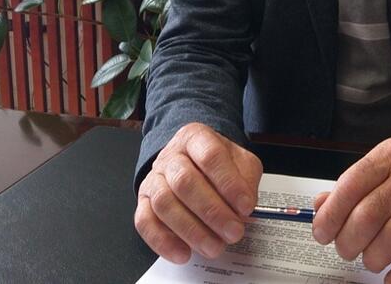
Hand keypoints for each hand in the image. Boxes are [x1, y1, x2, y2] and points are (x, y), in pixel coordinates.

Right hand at [135, 123, 262, 263]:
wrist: (191, 161)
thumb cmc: (218, 164)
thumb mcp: (240, 162)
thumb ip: (246, 180)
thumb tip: (243, 209)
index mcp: (196, 137)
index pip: (210, 155)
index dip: (229, 183)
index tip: (246, 206)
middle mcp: (171, 156)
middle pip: (184, 181)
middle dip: (212, 211)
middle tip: (233, 232)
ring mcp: (154, 178)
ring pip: (164, 203)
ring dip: (191, 230)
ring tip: (214, 247)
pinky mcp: (143, 202)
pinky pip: (145, 222)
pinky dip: (163, 241)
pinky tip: (184, 253)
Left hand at [311, 139, 390, 283]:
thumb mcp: (384, 166)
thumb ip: (352, 186)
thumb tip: (321, 206)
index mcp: (389, 157)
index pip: (352, 185)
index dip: (332, 214)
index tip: (322, 233)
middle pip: (370, 213)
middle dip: (350, 240)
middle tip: (346, 250)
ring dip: (375, 256)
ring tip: (370, 260)